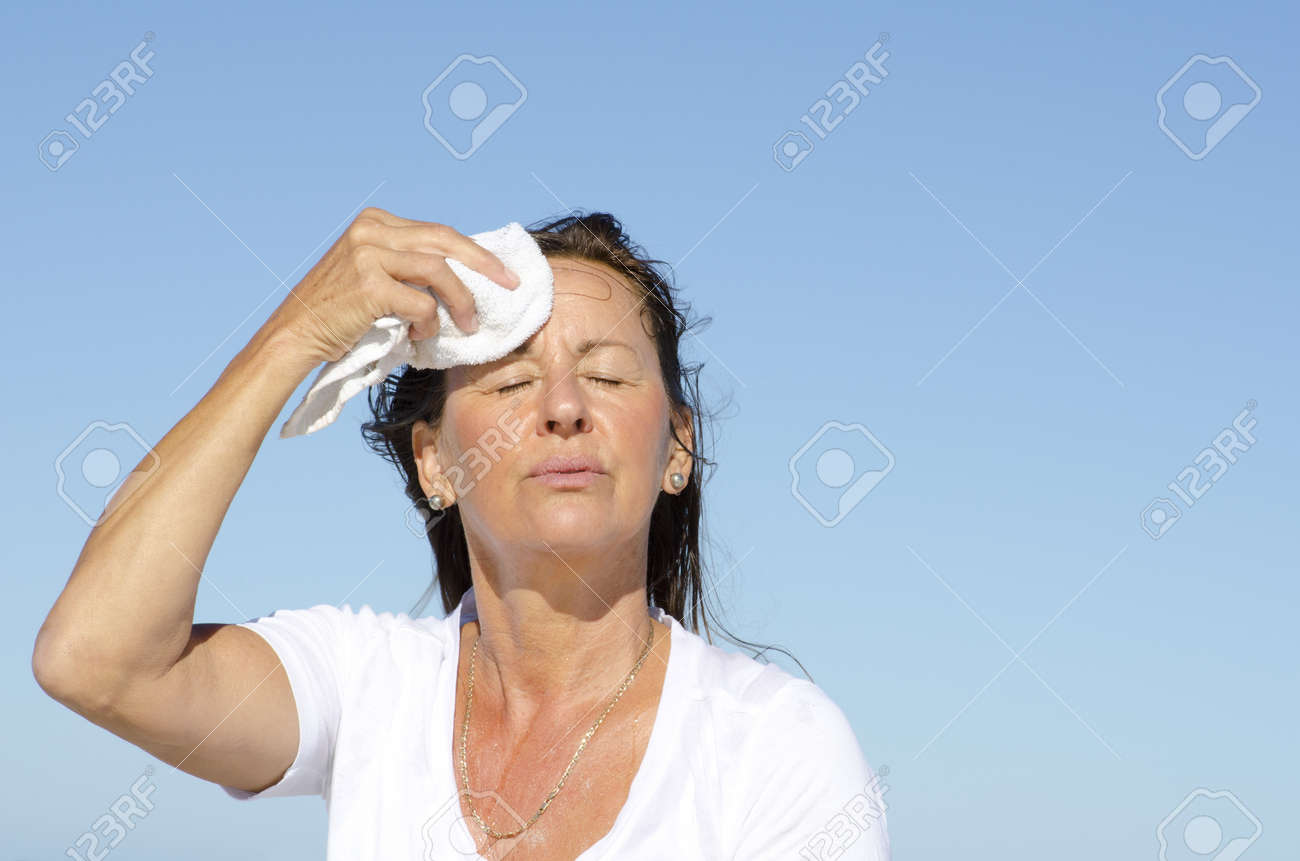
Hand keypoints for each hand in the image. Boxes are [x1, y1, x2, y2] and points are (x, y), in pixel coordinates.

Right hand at [262, 207, 519, 366]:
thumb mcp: (374, 274)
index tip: (501, 272)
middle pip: (445, 240)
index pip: (438, 232)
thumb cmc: (340, 314)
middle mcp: (370, 230)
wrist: (294, 335)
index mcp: (375, 222)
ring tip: (468, 324)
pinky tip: (418, 337)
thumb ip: (408, 266)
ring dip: (461, 301)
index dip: (474, 252)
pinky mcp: (368, 285)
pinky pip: (421, 304)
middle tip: (509, 284)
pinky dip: (429, 325)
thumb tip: (463, 277)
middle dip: (484, 264)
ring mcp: (367, 254)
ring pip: (438, 272)